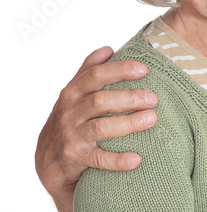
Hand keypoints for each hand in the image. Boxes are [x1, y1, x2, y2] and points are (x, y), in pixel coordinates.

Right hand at [35, 46, 159, 211]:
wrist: (49, 162)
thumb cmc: (68, 122)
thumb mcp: (73, 95)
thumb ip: (88, 72)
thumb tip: (108, 48)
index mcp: (72, 93)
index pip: (95, 75)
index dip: (119, 70)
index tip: (144, 69)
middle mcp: (69, 112)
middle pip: (99, 101)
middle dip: (128, 97)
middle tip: (153, 98)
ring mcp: (71, 136)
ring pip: (100, 127)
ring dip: (128, 123)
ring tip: (151, 119)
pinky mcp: (75, 158)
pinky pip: (98, 159)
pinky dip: (117, 160)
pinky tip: (136, 159)